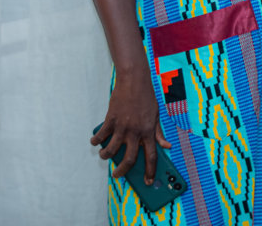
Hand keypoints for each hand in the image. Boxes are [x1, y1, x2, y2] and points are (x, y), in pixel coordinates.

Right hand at [91, 67, 170, 184]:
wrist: (134, 81)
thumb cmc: (146, 97)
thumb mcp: (156, 115)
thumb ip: (159, 132)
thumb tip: (166, 146)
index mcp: (148, 131)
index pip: (151, 156)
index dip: (149, 170)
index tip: (147, 181)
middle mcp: (136, 132)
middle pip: (129, 159)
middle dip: (122, 171)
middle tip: (117, 175)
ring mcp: (122, 126)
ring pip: (112, 150)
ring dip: (106, 156)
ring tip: (104, 156)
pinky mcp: (111, 120)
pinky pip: (102, 135)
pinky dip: (97, 140)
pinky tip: (95, 141)